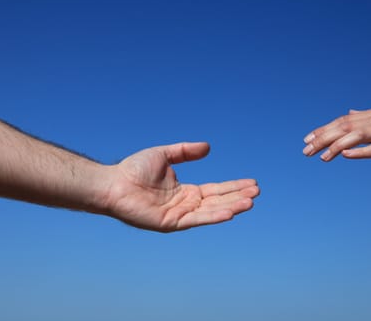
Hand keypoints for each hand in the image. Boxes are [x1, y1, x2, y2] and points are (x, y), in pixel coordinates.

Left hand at [102, 142, 258, 231]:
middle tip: (257, 192)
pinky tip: (231, 211)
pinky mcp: (171, 223)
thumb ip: (185, 151)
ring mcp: (180, 215)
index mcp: (185, 191)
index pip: (216, 190)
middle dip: (238, 196)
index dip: (234, 186)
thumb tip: (208, 147)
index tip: (252, 182)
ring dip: (232, 206)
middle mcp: (186, 204)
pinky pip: (197, 219)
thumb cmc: (133, 170)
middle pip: (218, 200)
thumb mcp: (165, 154)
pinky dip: (214, 216)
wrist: (113, 182)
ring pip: (212, 211)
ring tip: (251, 201)